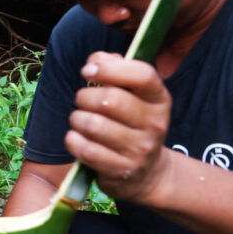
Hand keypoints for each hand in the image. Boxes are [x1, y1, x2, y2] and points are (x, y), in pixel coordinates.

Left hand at [66, 52, 171, 201]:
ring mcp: (140, 149)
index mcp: (159, 99)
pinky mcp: (122, 170)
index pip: (142, 75)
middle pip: (110, 100)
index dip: (110, 68)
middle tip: (82, 101)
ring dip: (77, 119)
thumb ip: (114, 69)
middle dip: (85, 97)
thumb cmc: (130, 123)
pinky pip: (85, 149)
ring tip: (80, 121)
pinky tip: (77, 138)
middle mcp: (155, 123)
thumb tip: (95, 60)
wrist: (146, 172)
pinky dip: (73, 140)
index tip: (88, 71)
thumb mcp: (132, 95)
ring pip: (93, 124)